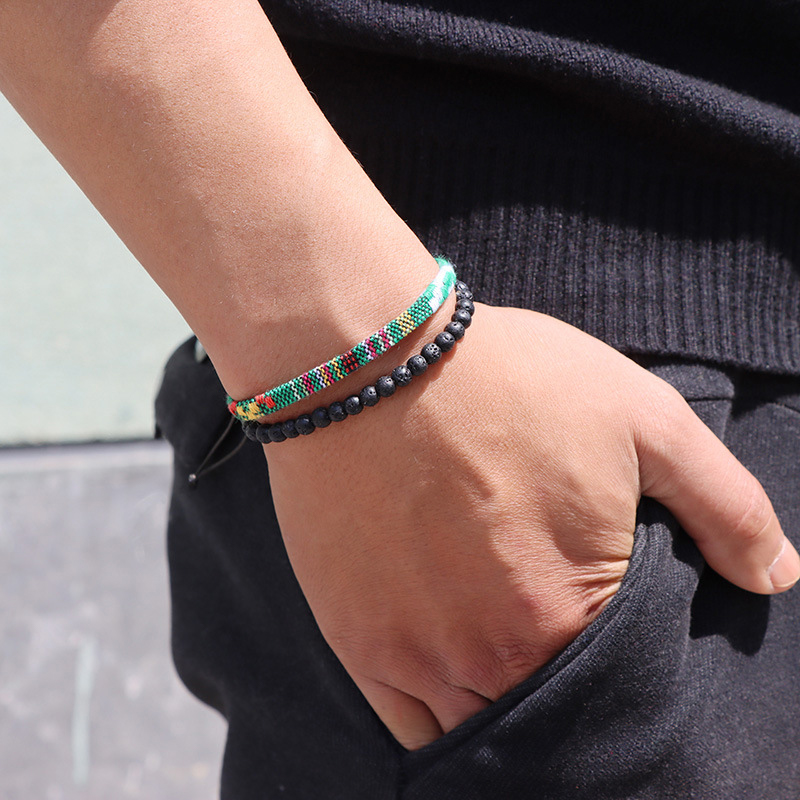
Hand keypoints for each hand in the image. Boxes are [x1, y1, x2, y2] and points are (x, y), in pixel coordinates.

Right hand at [263, 304, 799, 749]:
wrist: (366, 360)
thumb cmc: (504, 380)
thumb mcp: (641, 416)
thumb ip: (725, 505)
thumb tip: (776, 575)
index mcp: (571, 614)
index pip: (626, 692)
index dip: (631, 668)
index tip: (615, 634)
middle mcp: (490, 658)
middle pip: (551, 724)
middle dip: (572, 699)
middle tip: (558, 643)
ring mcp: (415, 656)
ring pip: (480, 732)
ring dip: (506, 713)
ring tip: (508, 662)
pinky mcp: (357, 641)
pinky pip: (408, 727)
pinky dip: (441, 723)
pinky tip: (454, 682)